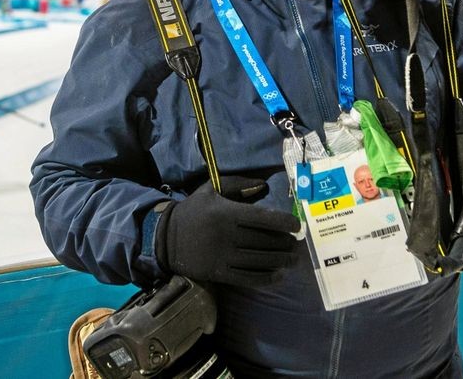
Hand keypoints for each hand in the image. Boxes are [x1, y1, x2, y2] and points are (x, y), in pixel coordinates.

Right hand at [155, 176, 299, 287]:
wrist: (165, 238)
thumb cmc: (193, 211)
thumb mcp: (211, 190)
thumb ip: (237, 185)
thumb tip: (262, 186)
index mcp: (227, 213)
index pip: (263, 218)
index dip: (284, 222)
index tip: (296, 226)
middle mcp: (227, 235)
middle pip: (265, 241)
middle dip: (285, 244)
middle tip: (297, 245)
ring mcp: (222, 256)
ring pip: (260, 260)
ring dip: (281, 261)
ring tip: (292, 260)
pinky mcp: (218, 273)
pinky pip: (247, 278)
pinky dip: (266, 278)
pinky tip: (278, 276)